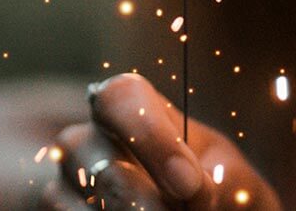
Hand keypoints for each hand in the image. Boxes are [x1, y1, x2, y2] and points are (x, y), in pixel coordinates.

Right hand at [39, 73, 279, 209]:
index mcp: (141, 112)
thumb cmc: (224, 195)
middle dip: (138, 194)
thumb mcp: (234, 182)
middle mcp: (95, 138)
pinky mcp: (60, 208)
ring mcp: (70, 178)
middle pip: (87, 147)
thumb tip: (196, 190)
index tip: (190, 184)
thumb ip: (222, 181)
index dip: (149, 136)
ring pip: (70, 190)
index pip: (120, 96)